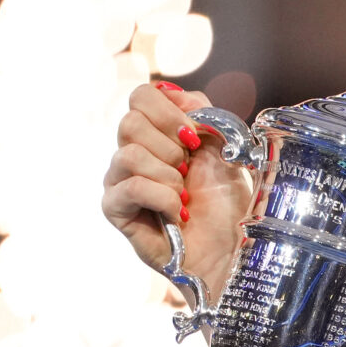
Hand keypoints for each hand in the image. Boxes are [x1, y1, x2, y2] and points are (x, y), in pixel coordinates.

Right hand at [100, 81, 252, 292]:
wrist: (230, 251)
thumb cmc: (227, 205)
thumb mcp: (225, 150)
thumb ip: (203, 115)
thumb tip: (176, 96)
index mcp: (156, 133)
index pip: (141, 95)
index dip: (170, 112)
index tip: (195, 138)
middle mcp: (131, 152)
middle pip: (130, 121)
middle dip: (171, 146)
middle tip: (188, 171)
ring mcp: (118, 180)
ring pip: (130, 154)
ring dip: (169, 177)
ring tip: (184, 196)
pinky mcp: (115, 208)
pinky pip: (131, 186)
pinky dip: (163, 198)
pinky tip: (177, 213)